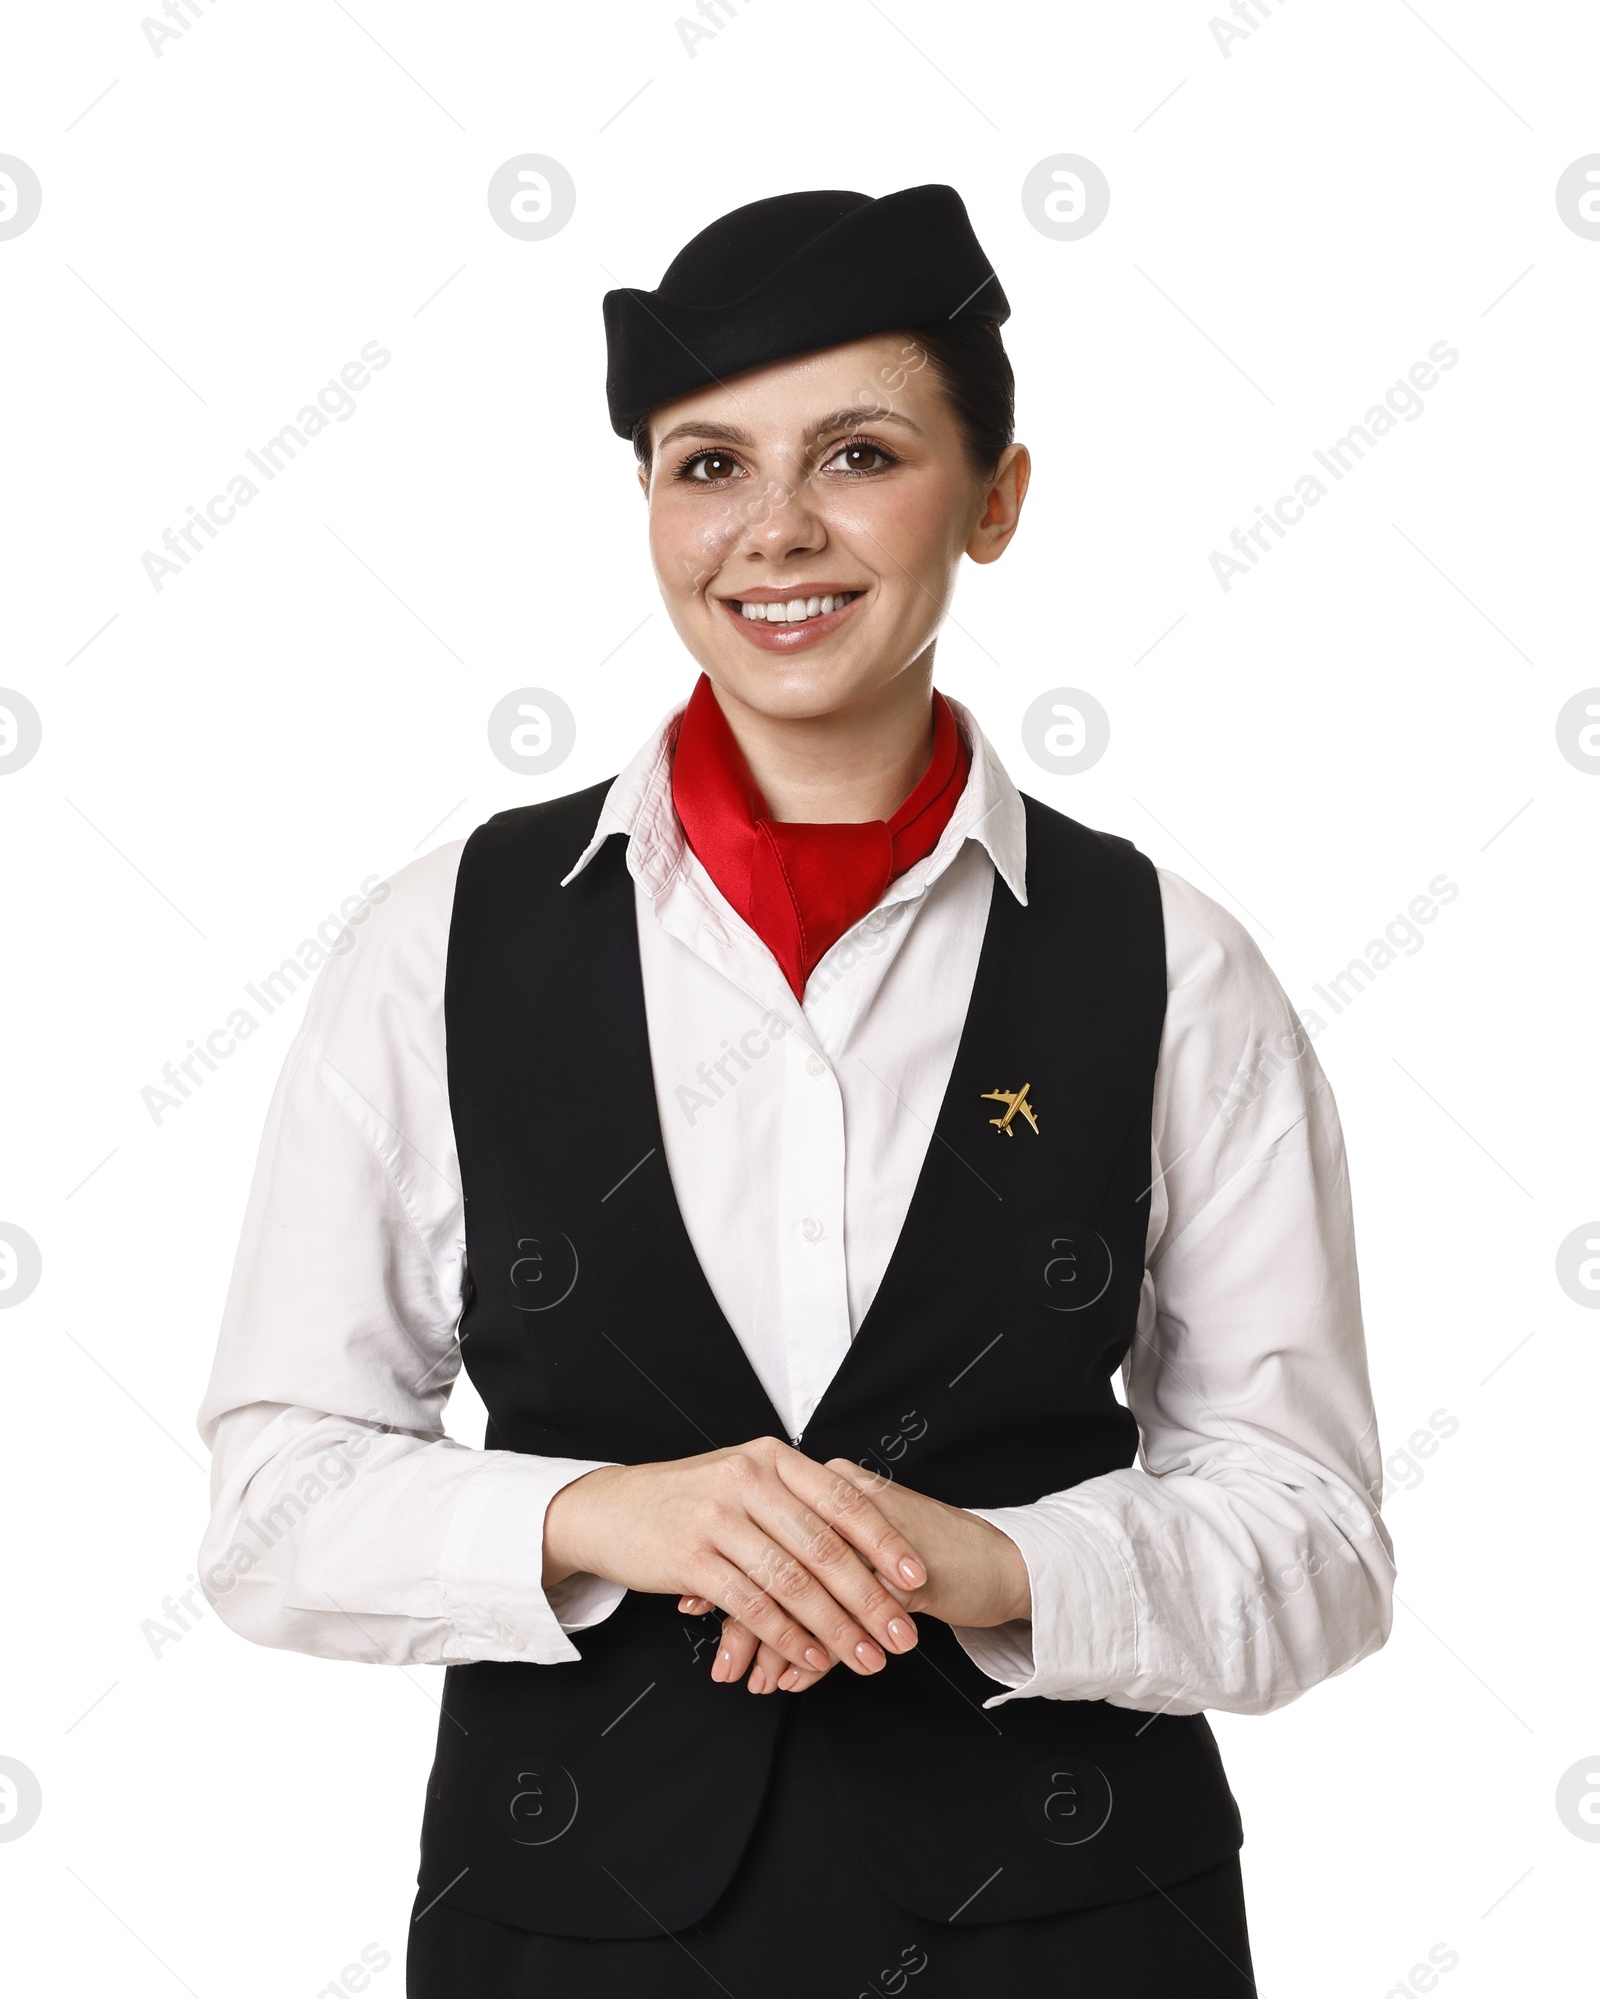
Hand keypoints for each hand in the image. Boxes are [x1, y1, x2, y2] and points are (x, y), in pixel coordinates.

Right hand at [543, 1438, 926, 1684]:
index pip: (842, 1499)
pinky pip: (752, 1605)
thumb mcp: (741, 1480)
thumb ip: (794, 1499)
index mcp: (770, 1458)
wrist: (609, 1510)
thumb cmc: (686, 1501)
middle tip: (901, 1634)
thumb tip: (863, 1540)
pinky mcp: (691, 1557)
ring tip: (866, 1658)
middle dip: (870, 1596)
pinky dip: (787, 1637)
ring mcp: (717, 1517)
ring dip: (836, 1627)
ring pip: (793, 1581)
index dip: (884, 1540)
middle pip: (824, 1546)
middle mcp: (748, 1479)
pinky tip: (811, 1659)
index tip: (917, 1577)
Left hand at [705, 1460, 1030, 1693]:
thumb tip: (734, 1593)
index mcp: (830, 1483)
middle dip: (745, 1623)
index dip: (725, 1572)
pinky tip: (799, 1681)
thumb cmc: (925, 1556)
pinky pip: (847, 1624)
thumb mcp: (859, 1550)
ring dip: (778, 1647)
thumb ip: (807, 1558)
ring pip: (806, 1596)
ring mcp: (875, 1540)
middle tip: (723, 1667)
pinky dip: (818, 1657)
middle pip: (776, 1564)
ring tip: (757, 1684)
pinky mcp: (904, 1578)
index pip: (763, 1530)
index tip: (693, 1608)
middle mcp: (846, 1502)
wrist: (1002, 1562)